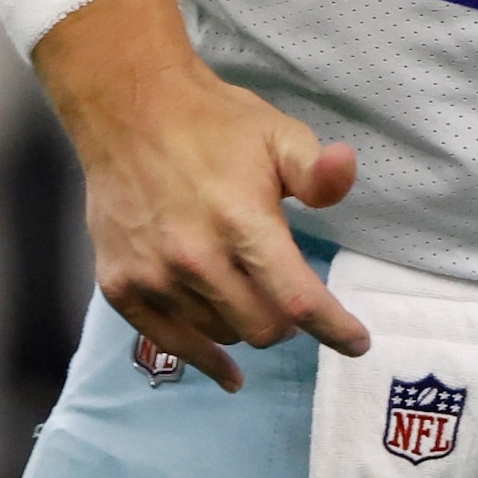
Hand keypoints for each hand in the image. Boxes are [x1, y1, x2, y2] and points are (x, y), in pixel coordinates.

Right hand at [30, 0, 365, 392]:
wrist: (127, 109)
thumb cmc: (212, 124)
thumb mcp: (276, 135)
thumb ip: (316, 170)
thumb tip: (346, 170)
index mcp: (240, 221)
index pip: (296, 298)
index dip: (335, 328)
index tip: (357, 343)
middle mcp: (195, 258)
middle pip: (261, 329)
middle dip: (286, 322)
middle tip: (287, 298)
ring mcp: (153, 276)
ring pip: (220, 335)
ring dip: (243, 325)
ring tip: (245, 296)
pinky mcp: (120, 285)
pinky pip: (170, 343)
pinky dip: (203, 358)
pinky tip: (224, 368)